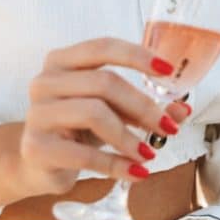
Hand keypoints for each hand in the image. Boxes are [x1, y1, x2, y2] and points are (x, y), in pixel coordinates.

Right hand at [17, 38, 191, 196]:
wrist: (36, 164)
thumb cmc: (77, 129)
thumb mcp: (111, 112)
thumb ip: (145, 107)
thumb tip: (182, 110)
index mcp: (62, 62)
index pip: (103, 47)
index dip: (137, 56)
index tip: (168, 70)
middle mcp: (46, 82)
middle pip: (104, 82)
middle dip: (143, 106)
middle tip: (168, 127)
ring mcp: (38, 114)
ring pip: (94, 113)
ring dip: (130, 137)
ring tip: (149, 153)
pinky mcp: (36, 148)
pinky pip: (85, 154)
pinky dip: (116, 165)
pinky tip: (136, 173)